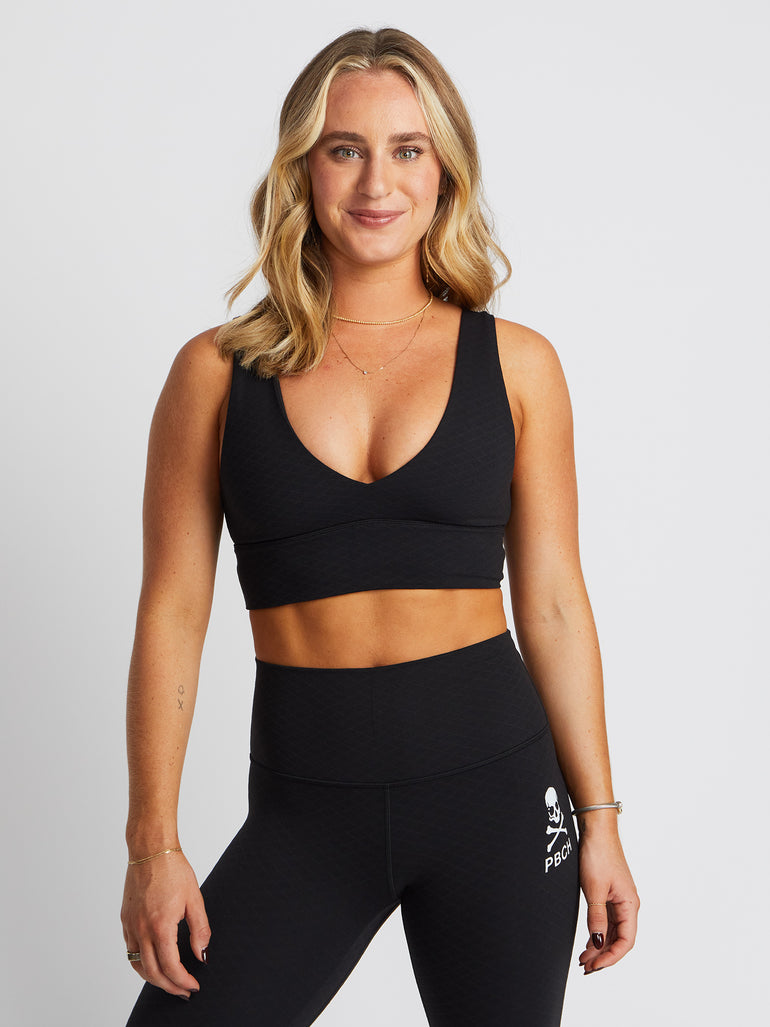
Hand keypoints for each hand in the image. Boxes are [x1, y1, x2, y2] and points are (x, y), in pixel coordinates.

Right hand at [121, 851, 210, 998]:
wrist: (150, 851)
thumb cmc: (174, 870)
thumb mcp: (194, 899)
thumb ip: (200, 930)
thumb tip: (202, 955)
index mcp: (160, 926)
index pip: (170, 967)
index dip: (183, 981)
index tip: (193, 985)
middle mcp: (141, 930)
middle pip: (153, 973)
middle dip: (170, 986)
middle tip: (184, 991)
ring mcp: (130, 926)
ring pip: (138, 965)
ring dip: (154, 979)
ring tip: (169, 982)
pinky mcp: (125, 920)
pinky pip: (130, 951)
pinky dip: (141, 963)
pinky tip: (153, 963)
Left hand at [577, 828, 638, 974]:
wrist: (596, 829)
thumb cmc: (598, 854)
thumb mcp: (594, 888)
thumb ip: (597, 917)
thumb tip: (599, 943)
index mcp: (630, 904)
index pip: (626, 941)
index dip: (611, 957)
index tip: (594, 966)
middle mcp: (628, 904)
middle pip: (620, 939)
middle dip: (604, 956)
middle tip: (586, 968)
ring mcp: (619, 899)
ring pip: (613, 931)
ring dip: (600, 946)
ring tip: (584, 959)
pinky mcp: (609, 893)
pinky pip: (607, 920)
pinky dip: (599, 933)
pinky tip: (589, 942)